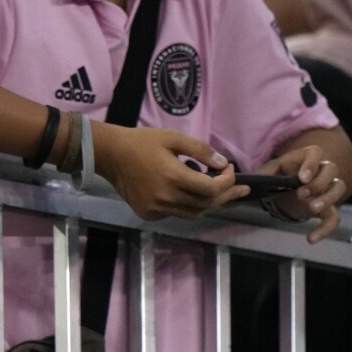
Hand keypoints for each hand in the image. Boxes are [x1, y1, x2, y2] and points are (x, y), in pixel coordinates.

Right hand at [93, 122, 248, 220]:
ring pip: (193, 213)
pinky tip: (188, 194)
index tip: (230, 169)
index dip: (227, 181)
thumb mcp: (173, 138)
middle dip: (227, 196)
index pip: (212, 188)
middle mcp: (166, 198)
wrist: (110, 155)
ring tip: (220, 193)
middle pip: (207, 204)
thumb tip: (223, 164)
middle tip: (242, 190)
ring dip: (209, 203)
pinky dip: (187, 206)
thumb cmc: (142, 142)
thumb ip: (200, 150)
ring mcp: (156, 209)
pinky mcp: (148, 213)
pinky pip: (176, 214)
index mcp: (174, 177)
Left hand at [255, 145, 348, 242]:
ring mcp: (325, 188)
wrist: (282, 190)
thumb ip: (258, 176)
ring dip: (328, 198)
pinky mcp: (326, 207)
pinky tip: (311, 238)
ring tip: (312, 208)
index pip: (315, 152)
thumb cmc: (275, 176)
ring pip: (339, 187)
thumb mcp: (266, 173)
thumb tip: (242, 183)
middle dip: (318, 182)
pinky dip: (325, 228)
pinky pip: (334, 217)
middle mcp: (319, 170)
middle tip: (301, 194)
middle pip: (331, 169)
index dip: (312, 164)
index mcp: (304, 157)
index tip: (303, 178)